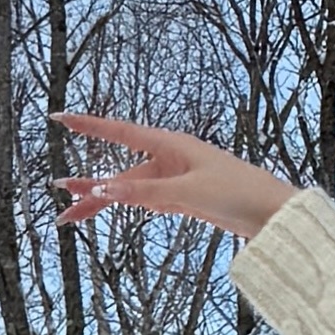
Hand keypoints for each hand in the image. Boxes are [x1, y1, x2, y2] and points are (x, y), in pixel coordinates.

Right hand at [54, 111, 295, 239]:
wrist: (274, 214)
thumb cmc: (240, 192)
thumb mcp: (188, 192)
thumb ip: (145, 193)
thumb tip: (103, 190)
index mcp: (171, 145)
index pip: (119, 132)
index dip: (89, 126)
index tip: (60, 118)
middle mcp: (170, 159)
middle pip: (120, 173)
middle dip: (89, 186)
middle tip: (60, 199)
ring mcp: (177, 179)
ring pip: (130, 190)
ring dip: (104, 202)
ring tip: (71, 216)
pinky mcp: (185, 198)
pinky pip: (147, 200)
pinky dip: (128, 205)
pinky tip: (110, 207)